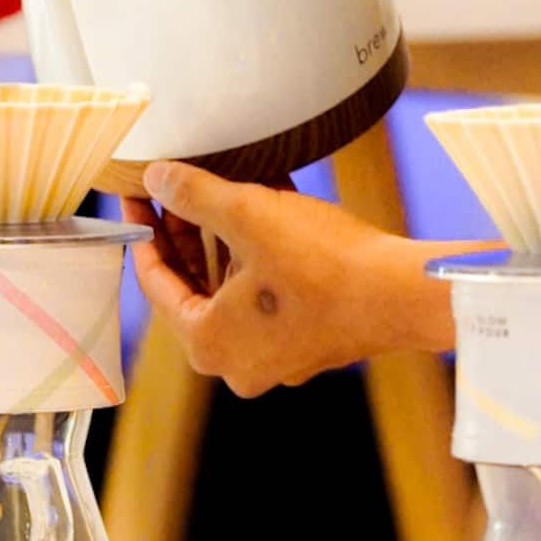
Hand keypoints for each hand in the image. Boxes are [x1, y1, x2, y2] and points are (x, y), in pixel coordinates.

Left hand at [122, 161, 450, 396]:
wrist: (403, 294)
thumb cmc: (324, 264)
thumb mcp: (247, 213)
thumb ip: (193, 194)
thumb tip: (156, 178)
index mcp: (208, 342)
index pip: (155, 281)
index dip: (144, 229)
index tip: (137, 195)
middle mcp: (237, 361)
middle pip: (194, 286)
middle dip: (185, 233)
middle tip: (174, 188)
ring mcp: (277, 355)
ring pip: (233, 289)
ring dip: (224, 240)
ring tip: (218, 188)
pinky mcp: (310, 341)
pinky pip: (267, 295)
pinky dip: (259, 256)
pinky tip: (264, 207)